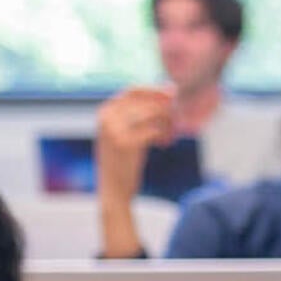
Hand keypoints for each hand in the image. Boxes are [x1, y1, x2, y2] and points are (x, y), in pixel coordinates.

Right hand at [93, 86, 175, 202]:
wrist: (113, 190)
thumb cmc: (122, 160)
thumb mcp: (123, 132)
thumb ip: (136, 113)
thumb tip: (168, 92)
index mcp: (104, 112)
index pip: (132, 90)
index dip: (154, 90)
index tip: (172, 94)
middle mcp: (107, 118)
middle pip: (146, 101)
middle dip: (166, 108)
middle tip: (176, 119)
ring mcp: (115, 130)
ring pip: (153, 113)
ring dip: (168, 122)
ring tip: (170, 135)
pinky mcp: (127, 143)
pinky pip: (155, 129)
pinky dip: (165, 135)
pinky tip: (165, 143)